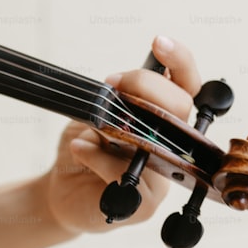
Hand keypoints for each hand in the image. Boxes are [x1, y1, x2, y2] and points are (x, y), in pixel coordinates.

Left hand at [42, 36, 201, 233]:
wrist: (60, 191)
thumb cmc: (83, 148)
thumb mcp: (96, 114)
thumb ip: (116, 100)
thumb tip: (121, 90)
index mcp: (165, 120)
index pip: (187, 85)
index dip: (180, 61)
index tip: (159, 42)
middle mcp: (172, 146)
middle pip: (180, 105)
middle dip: (144, 86)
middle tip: (114, 86)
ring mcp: (163, 176)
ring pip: (156, 140)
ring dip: (117, 127)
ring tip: (92, 126)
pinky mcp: (145, 204)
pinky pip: (125, 172)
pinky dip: (96, 156)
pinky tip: (80, 150)